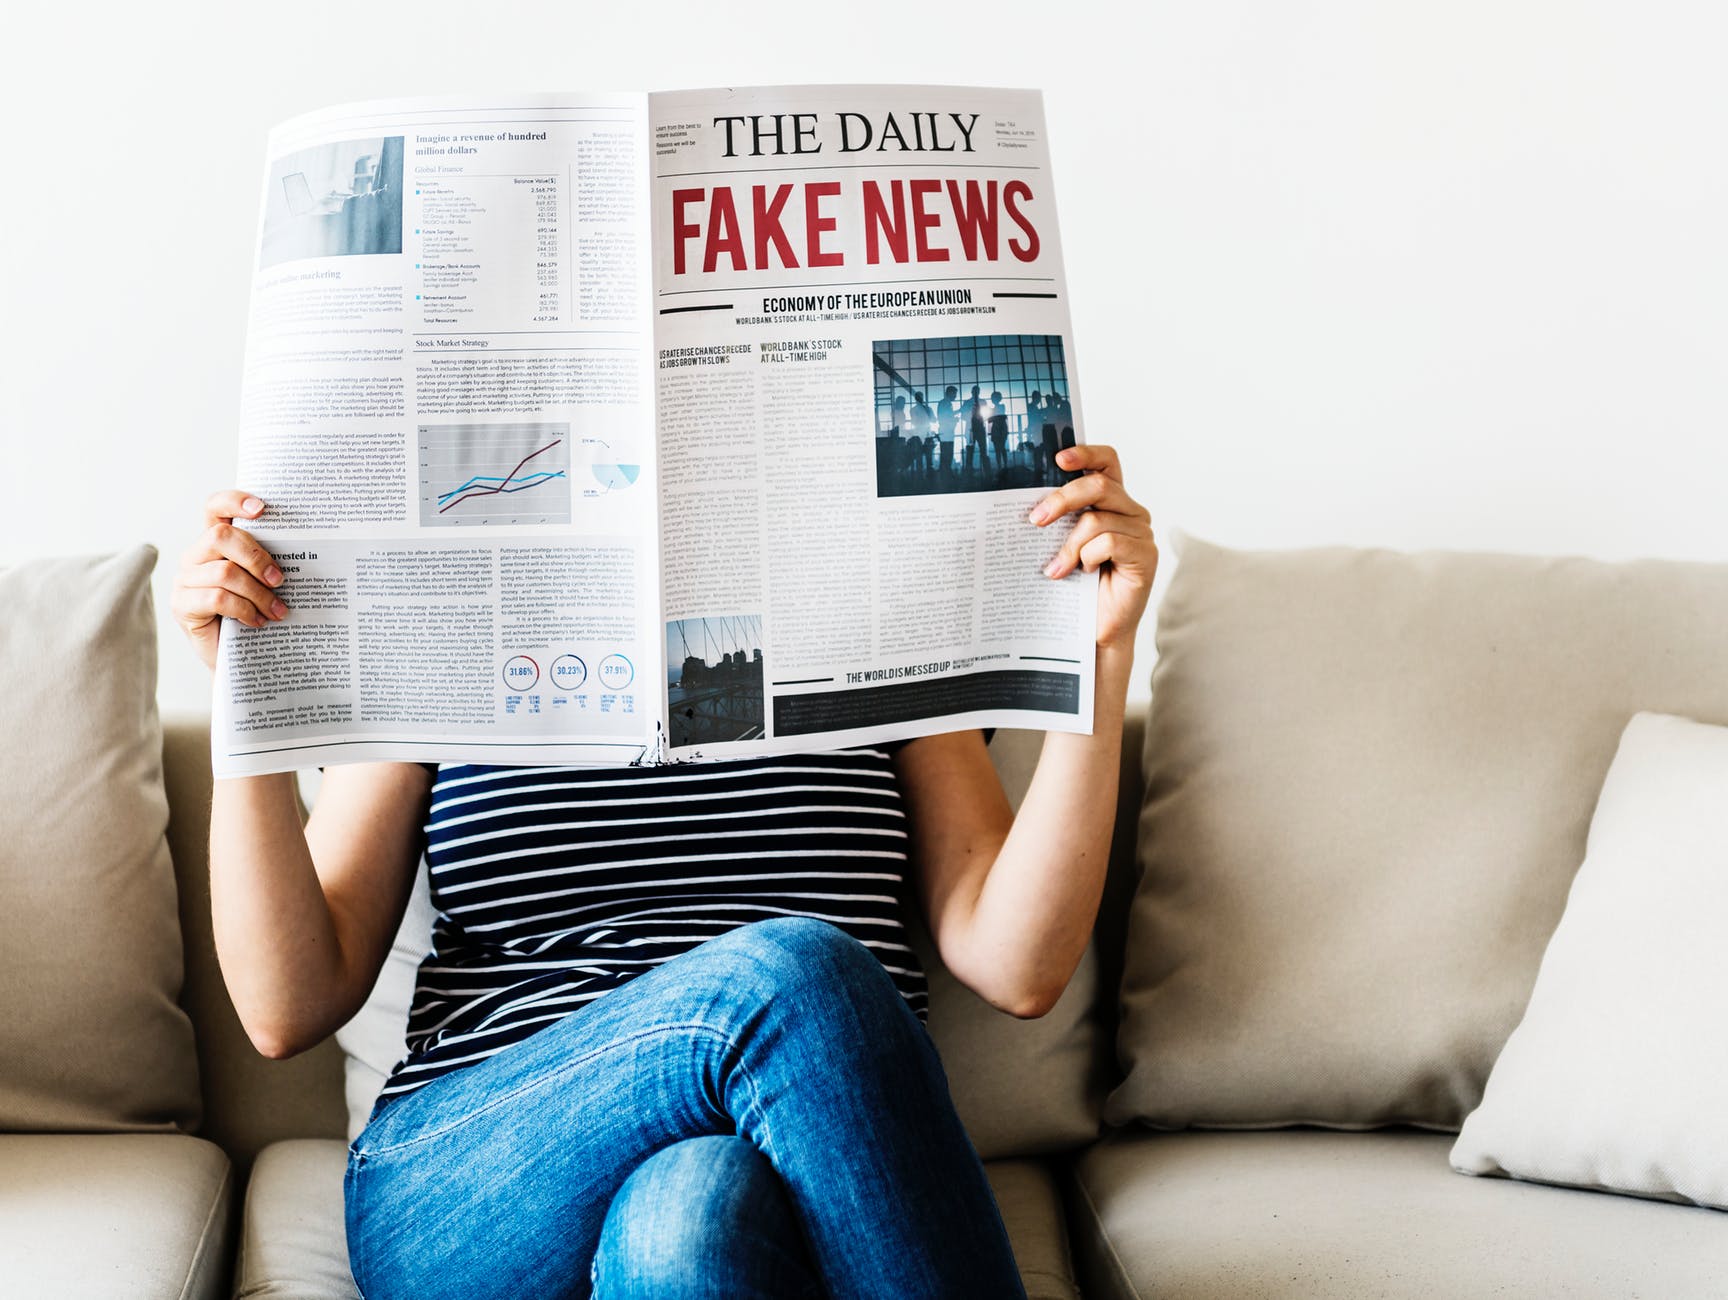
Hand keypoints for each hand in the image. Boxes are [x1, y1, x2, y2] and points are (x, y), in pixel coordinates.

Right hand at [170, 490, 287, 672]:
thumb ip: (269, 562)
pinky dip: (244, 610)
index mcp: (216, 542)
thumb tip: (303, 548)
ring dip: (258, 593)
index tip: (262, 508)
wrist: (241, 658)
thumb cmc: (256, 614)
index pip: (215, 507)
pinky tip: (257, 621)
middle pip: (220, 537)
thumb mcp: (265, 583)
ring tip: (277, 611)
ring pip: (225, 572)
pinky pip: (217, 598)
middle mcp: (195, 556)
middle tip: (280, 581)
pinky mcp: (181, 605)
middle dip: (256, 557)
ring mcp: (184, 580)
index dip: (234, 501)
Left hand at [1028, 444, 1157, 650]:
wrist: (1094, 629)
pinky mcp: (1146, 555)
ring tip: (1055, 569)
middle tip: (1035, 520)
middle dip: (1061, 499)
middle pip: (1098, 485)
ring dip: (1069, 546)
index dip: (1086, 453)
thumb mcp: (1062, 543)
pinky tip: (1082, 573)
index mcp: (1111, 500)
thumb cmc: (1076, 585)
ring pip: (1097, 519)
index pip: (1106, 462)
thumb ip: (1058, 518)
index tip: (1058, 459)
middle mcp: (1130, 511)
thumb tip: (1028, 502)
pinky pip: (1109, 542)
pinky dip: (1088, 557)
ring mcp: (1141, 532)